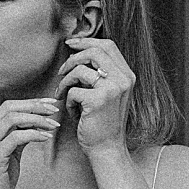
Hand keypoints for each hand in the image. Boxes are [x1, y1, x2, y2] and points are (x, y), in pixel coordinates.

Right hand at [0, 99, 63, 188]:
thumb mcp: (9, 152)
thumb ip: (17, 136)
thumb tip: (36, 122)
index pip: (8, 106)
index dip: (31, 102)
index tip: (49, 104)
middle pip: (10, 108)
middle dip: (36, 106)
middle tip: (55, 111)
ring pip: (13, 119)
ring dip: (37, 119)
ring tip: (53, 125)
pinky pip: (17, 137)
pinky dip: (35, 134)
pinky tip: (46, 138)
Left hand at [58, 36, 135, 153]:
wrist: (106, 147)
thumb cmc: (101, 120)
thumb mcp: (107, 93)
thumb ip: (100, 74)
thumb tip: (77, 52)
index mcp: (127, 75)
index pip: (108, 45)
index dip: (86, 41)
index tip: (70, 44)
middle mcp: (123, 79)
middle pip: (94, 51)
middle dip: (72, 59)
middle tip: (61, 72)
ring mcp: (112, 89)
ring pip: (79, 70)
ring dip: (65, 83)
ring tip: (64, 96)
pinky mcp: (98, 100)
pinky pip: (73, 90)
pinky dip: (67, 101)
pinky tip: (73, 111)